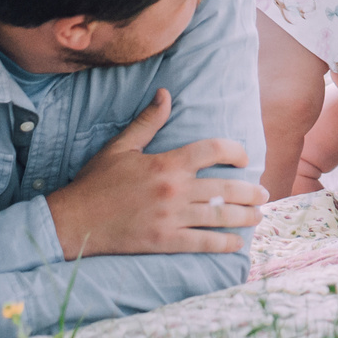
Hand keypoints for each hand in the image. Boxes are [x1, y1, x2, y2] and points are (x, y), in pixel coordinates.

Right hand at [44, 88, 268, 258]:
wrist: (74, 221)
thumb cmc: (96, 181)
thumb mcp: (120, 146)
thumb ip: (148, 121)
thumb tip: (166, 93)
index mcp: (166, 163)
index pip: (212, 150)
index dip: (235, 151)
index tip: (244, 157)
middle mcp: (173, 190)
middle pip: (224, 187)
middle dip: (250, 191)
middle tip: (263, 194)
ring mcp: (170, 218)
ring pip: (219, 216)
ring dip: (244, 216)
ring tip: (258, 216)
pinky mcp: (164, 241)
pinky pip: (202, 243)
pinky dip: (224, 243)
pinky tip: (238, 243)